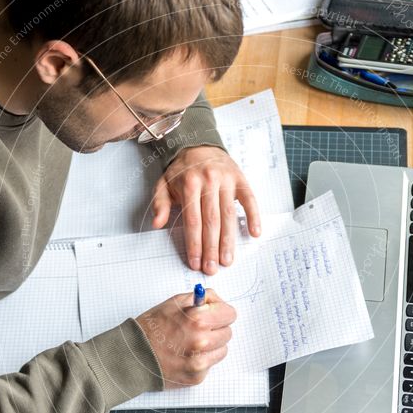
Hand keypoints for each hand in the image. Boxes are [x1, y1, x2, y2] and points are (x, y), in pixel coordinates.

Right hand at [136, 288, 235, 388]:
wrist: (133, 356)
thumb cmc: (151, 328)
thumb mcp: (174, 302)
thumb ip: (201, 298)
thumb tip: (218, 301)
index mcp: (198, 320)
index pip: (230, 314)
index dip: (221, 312)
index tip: (213, 315)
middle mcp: (202, 342)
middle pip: (227, 333)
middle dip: (215, 329)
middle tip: (198, 329)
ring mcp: (200, 362)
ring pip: (222, 350)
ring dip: (211, 346)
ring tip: (191, 343)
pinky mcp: (197, 377)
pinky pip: (210, 364)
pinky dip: (202, 360)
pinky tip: (186, 355)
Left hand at [151, 146, 260, 275]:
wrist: (199, 144)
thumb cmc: (182, 170)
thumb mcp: (163, 183)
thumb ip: (160, 204)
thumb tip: (157, 224)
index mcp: (189, 184)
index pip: (192, 221)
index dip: (194, 244)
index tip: (195, 262)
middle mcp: (209, 182)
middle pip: (211, 221)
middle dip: (211, 248)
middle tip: (212, 268)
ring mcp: (227, 180)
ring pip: (229, 215)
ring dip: (228, 241)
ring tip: (227, 260)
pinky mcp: (240, 180)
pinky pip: (250, 200)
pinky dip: (254, 216)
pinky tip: (254, 233)